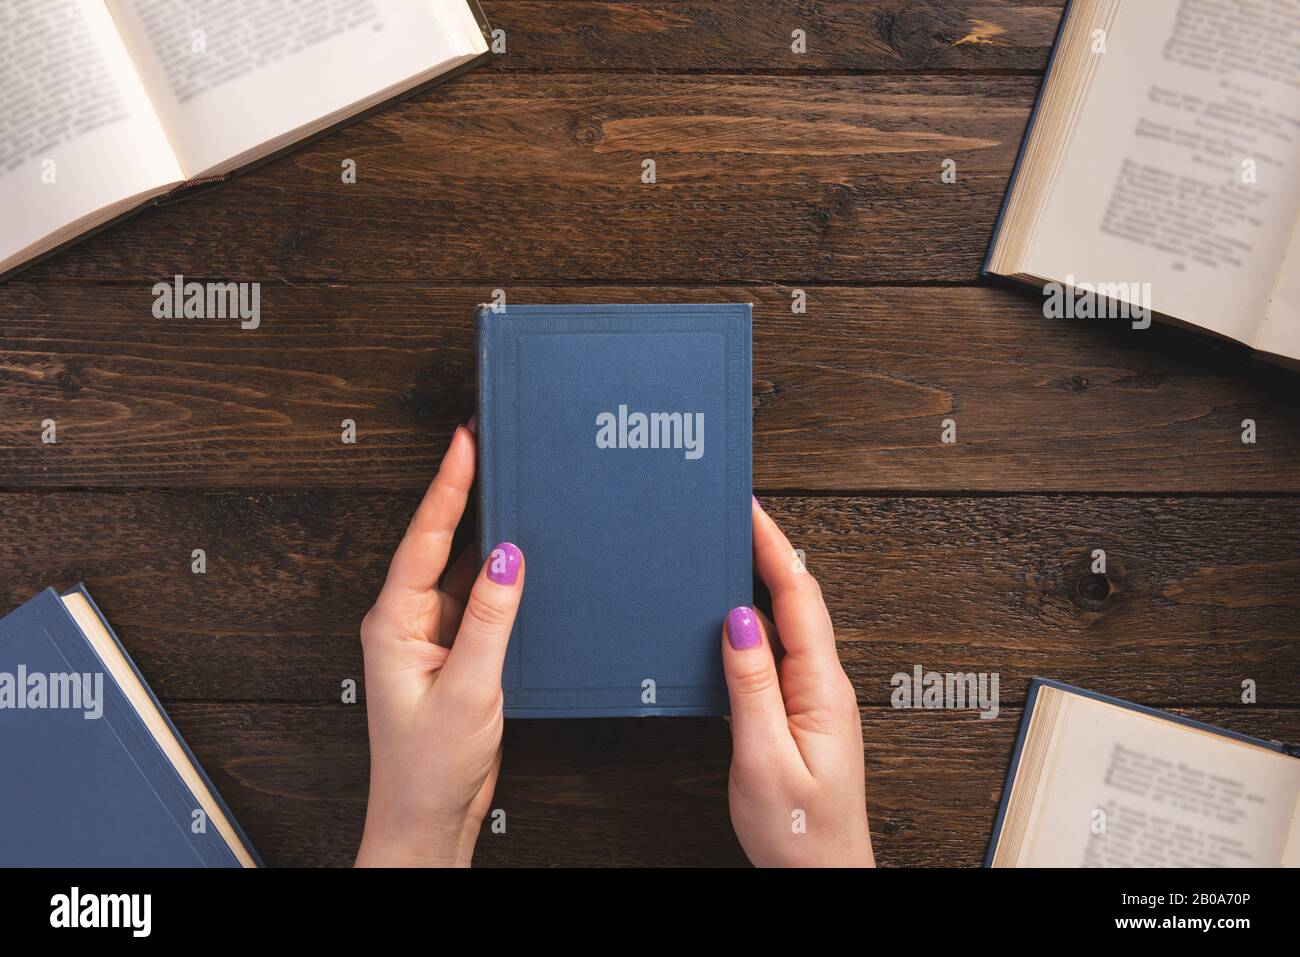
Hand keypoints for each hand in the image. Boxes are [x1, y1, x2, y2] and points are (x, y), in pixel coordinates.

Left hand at [355, 423, 524, 866]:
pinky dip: (502, 572)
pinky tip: (522, 552)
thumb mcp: (468, 688)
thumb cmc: (429, 766)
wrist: (429, 818)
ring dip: (485, 529)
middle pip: (440, 542)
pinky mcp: (457, 652)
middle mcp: (410, 621)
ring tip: (510, 481)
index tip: (465, 441)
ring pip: (464, 567)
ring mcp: (433, 635)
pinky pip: (481, 598)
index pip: (425, 539)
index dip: (448, 486)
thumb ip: (491, 619)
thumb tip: (509, 557)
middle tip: (487, 440)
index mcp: (395, 623)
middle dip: (463, 491)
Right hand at [721, 498, 874, 866]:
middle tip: (734, 515)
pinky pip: (778, 652)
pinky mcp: (800, 713)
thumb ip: (751, 687)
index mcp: (821, 687)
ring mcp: (814, 698)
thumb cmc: (800, 832)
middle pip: (797, 599)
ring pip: (787, 623)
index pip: (798, 596)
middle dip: (767, 550)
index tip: (749, 508)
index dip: (773, 546)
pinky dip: (755, 621)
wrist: (822, 878)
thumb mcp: (763, 758)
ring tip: (730, 550)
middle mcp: (823, 684)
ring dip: (761, 582)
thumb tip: (738, 619)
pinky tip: (734, 618)